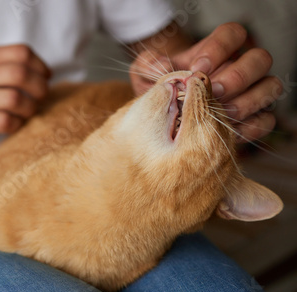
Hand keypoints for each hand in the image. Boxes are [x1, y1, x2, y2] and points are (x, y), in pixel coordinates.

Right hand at [0, 44, 50, 138]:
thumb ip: (1, 63)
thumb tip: (41, 71)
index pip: (21, 52)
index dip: (40, 65)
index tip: (44, 77)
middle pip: (20, 74)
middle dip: (39, 87)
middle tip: (40, 96)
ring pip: (15, 99)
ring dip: (30, 108)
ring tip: (28, 111)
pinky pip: (5, 122)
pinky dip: (17, 124)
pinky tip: (15, 123)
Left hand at [130, 23, 282, 142]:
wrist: (162, 116)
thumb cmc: (158, 88)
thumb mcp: (146, 73)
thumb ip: (150, 65)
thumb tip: (162, 66)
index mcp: (218, 50)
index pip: (233, 34)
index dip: (220, 48)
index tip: (198, 68)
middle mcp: (240, 67)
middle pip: (259, 60)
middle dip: (237, 77)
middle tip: (212, 92)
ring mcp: (250, 92)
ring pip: (269, 88)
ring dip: (247, 101)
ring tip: (220, 114)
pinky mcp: (253, 119)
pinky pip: (265, 121)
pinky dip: (250, 128)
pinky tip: (226, 132)